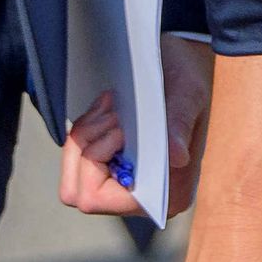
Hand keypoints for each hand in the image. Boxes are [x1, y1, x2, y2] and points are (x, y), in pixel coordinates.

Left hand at [58, 35, 214, 219]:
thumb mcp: (187, 95)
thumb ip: (178, 126)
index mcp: (169, 192)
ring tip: (110, 109)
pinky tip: (107, 112)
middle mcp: (144, 197)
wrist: (182, 62)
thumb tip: (177, 158)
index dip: (96, 164)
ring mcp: (125, 186)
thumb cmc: (189, 77)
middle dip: (86, 150)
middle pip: (79, 193)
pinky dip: (84, 134)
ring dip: (83, 140)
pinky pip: (76, 164)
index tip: (121, 129)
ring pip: (72, 180)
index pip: (102, 198)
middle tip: (112, 116)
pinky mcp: (111, 171)